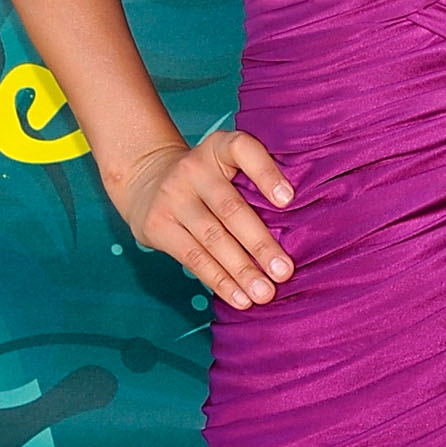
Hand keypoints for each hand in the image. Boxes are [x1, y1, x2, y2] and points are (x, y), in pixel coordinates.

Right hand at [114, 129, 294, 310]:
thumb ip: (253, 184)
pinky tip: (240, 298)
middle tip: (284, 272)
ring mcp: (172, 197)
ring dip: (242, 271)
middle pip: (230, 209)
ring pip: (212, 239)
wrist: (146, 181)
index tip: (288, 200)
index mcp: (218, 148)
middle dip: (260, 244)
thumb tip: (299, 231)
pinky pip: (193, 258)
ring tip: (265, 293)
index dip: (266, 173)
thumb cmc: (207, 180)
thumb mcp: (225, 165)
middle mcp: (193, 169)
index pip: (242, 150)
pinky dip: (220, 281)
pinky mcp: (157, 225)